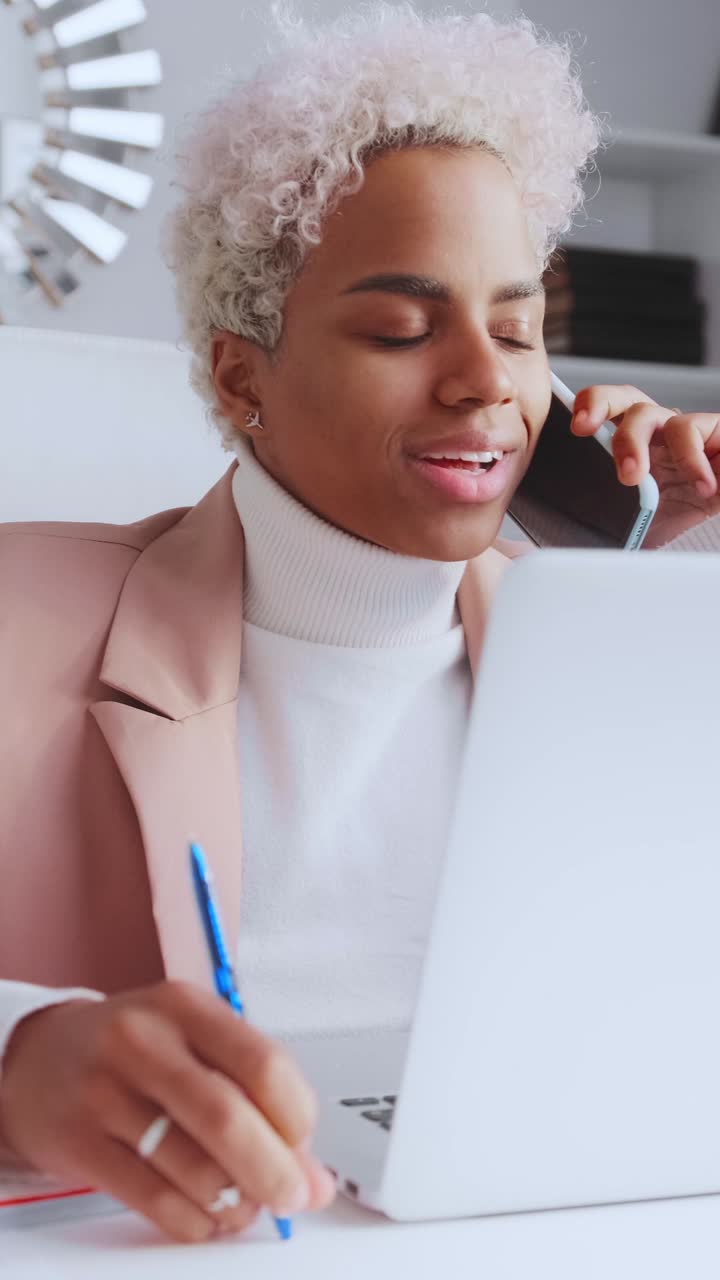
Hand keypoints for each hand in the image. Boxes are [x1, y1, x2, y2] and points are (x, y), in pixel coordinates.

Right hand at [0, 982, 335, 1242]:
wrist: (40, 1058)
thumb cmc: (135, 1049)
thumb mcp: (191, 1039)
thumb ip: (252, 1092)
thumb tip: (311, 1171)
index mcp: (185, 1006)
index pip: (261, 1062)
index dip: (296, 1116)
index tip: (305, 1144)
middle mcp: (144, 1042)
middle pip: (226, 1118)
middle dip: (273, 1170)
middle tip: (293, 1196)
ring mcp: (105, 1093)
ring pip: (192, 1167)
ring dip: (234, 1202)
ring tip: (244, 1204)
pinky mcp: (80, 1143)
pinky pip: (154, 1200)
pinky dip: (194, 1221)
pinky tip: (206, 1216)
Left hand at [569, 384, 719, 547]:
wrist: (718, 523)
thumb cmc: (677, 523)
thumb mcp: (636, 523)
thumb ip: (609, 518)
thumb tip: (568, 535)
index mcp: (631, 447)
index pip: (602, 415)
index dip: (584, 409)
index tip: (570, 426)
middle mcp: (655, 432)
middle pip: (622, 398)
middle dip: (597, 403)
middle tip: (582, 428)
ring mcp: (683, 431)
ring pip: (647, 413)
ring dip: (632, 444)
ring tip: (631, 477)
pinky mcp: (715, 431)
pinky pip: (692, 429)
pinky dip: (691, 459)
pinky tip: (700, 487)